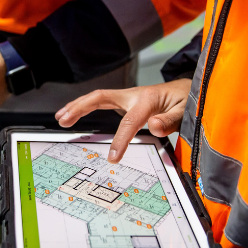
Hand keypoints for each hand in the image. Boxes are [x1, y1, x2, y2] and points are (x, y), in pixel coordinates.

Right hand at [55, 79, 191, 162]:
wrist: (187, 89)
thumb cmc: (186, 100)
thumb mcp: (185, 111)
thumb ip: (170, 120)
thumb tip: (153, 126)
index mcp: (147, 99)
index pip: (129, 121)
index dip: (120, 140)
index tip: (113, 158)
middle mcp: (133, 95)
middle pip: (100, 98)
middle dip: (80, 108)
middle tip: (64, 120)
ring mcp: (128, 97)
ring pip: (98, 98)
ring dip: (78, 106)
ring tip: (61, 118)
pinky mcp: (126, 101)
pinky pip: (102, 102)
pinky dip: (86, 106)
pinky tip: (76, 113)